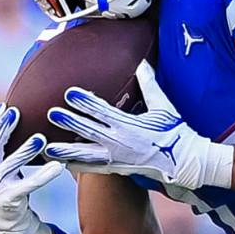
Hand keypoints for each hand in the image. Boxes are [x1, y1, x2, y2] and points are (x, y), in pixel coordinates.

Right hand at [0, 103, 63, 233]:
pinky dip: (43, 175)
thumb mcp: (4, 164)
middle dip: (4, 128)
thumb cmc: (10, 186)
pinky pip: (28, 185)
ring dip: (26, 151)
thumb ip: (7, 145)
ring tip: (41, 139)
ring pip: (11, 164)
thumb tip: (18, 115)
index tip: (4, 105)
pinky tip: (58, 166)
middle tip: (17, 112)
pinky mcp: (9, 199)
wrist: (7, 222)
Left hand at [42, 61, 231, 191]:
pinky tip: (63, 163)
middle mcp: (121, 142)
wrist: (187, 162)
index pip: (102, 110)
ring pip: (87, 154)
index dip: (84, 101)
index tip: (69, 93)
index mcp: (130, 125)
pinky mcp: (120, 169)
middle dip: (69, 122)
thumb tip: (142, 63)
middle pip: (89, 131)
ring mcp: (119, 158)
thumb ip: (150, 85)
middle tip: (51, 114)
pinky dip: (78, 167)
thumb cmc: (176, 132)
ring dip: (66, 150)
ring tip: (47, 148)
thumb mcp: (164, 106)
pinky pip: (95, 169)